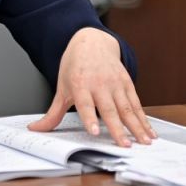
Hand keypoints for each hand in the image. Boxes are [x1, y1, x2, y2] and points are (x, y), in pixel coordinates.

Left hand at [28, 27, 154, 146]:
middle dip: (118, 129)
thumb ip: (53, 113)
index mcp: (80, 84)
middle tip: (125, 145)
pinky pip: (136, 103)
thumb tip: (35, 129)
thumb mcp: (61, 87)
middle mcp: (99, 84)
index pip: (85, 104)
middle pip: (109, 109)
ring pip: (127, 108)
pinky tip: (149, 131)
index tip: (95, 132)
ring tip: (144, 142)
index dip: (90, 118)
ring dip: (137, 126)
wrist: (91, 41)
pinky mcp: (127, 82)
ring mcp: (115, 83)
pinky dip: (144, 118)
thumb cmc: (75, 65)